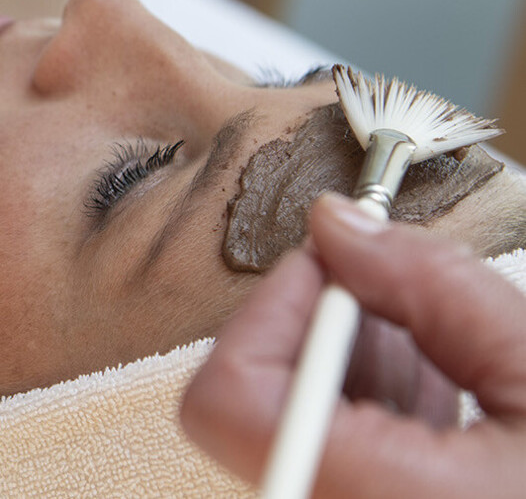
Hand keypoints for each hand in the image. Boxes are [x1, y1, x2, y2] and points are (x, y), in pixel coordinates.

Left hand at [181, 191, 525, 498]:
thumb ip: (438, 289)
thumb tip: (337, 221)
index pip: (228, 399)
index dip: (267, 314)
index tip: (332, 268)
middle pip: (249, 400)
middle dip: (317, 329)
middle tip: (399, 307)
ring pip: (282, 419)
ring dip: (345, 364)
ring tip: (439, 360)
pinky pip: (320, 447)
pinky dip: (362, 403)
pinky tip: (436, 398)